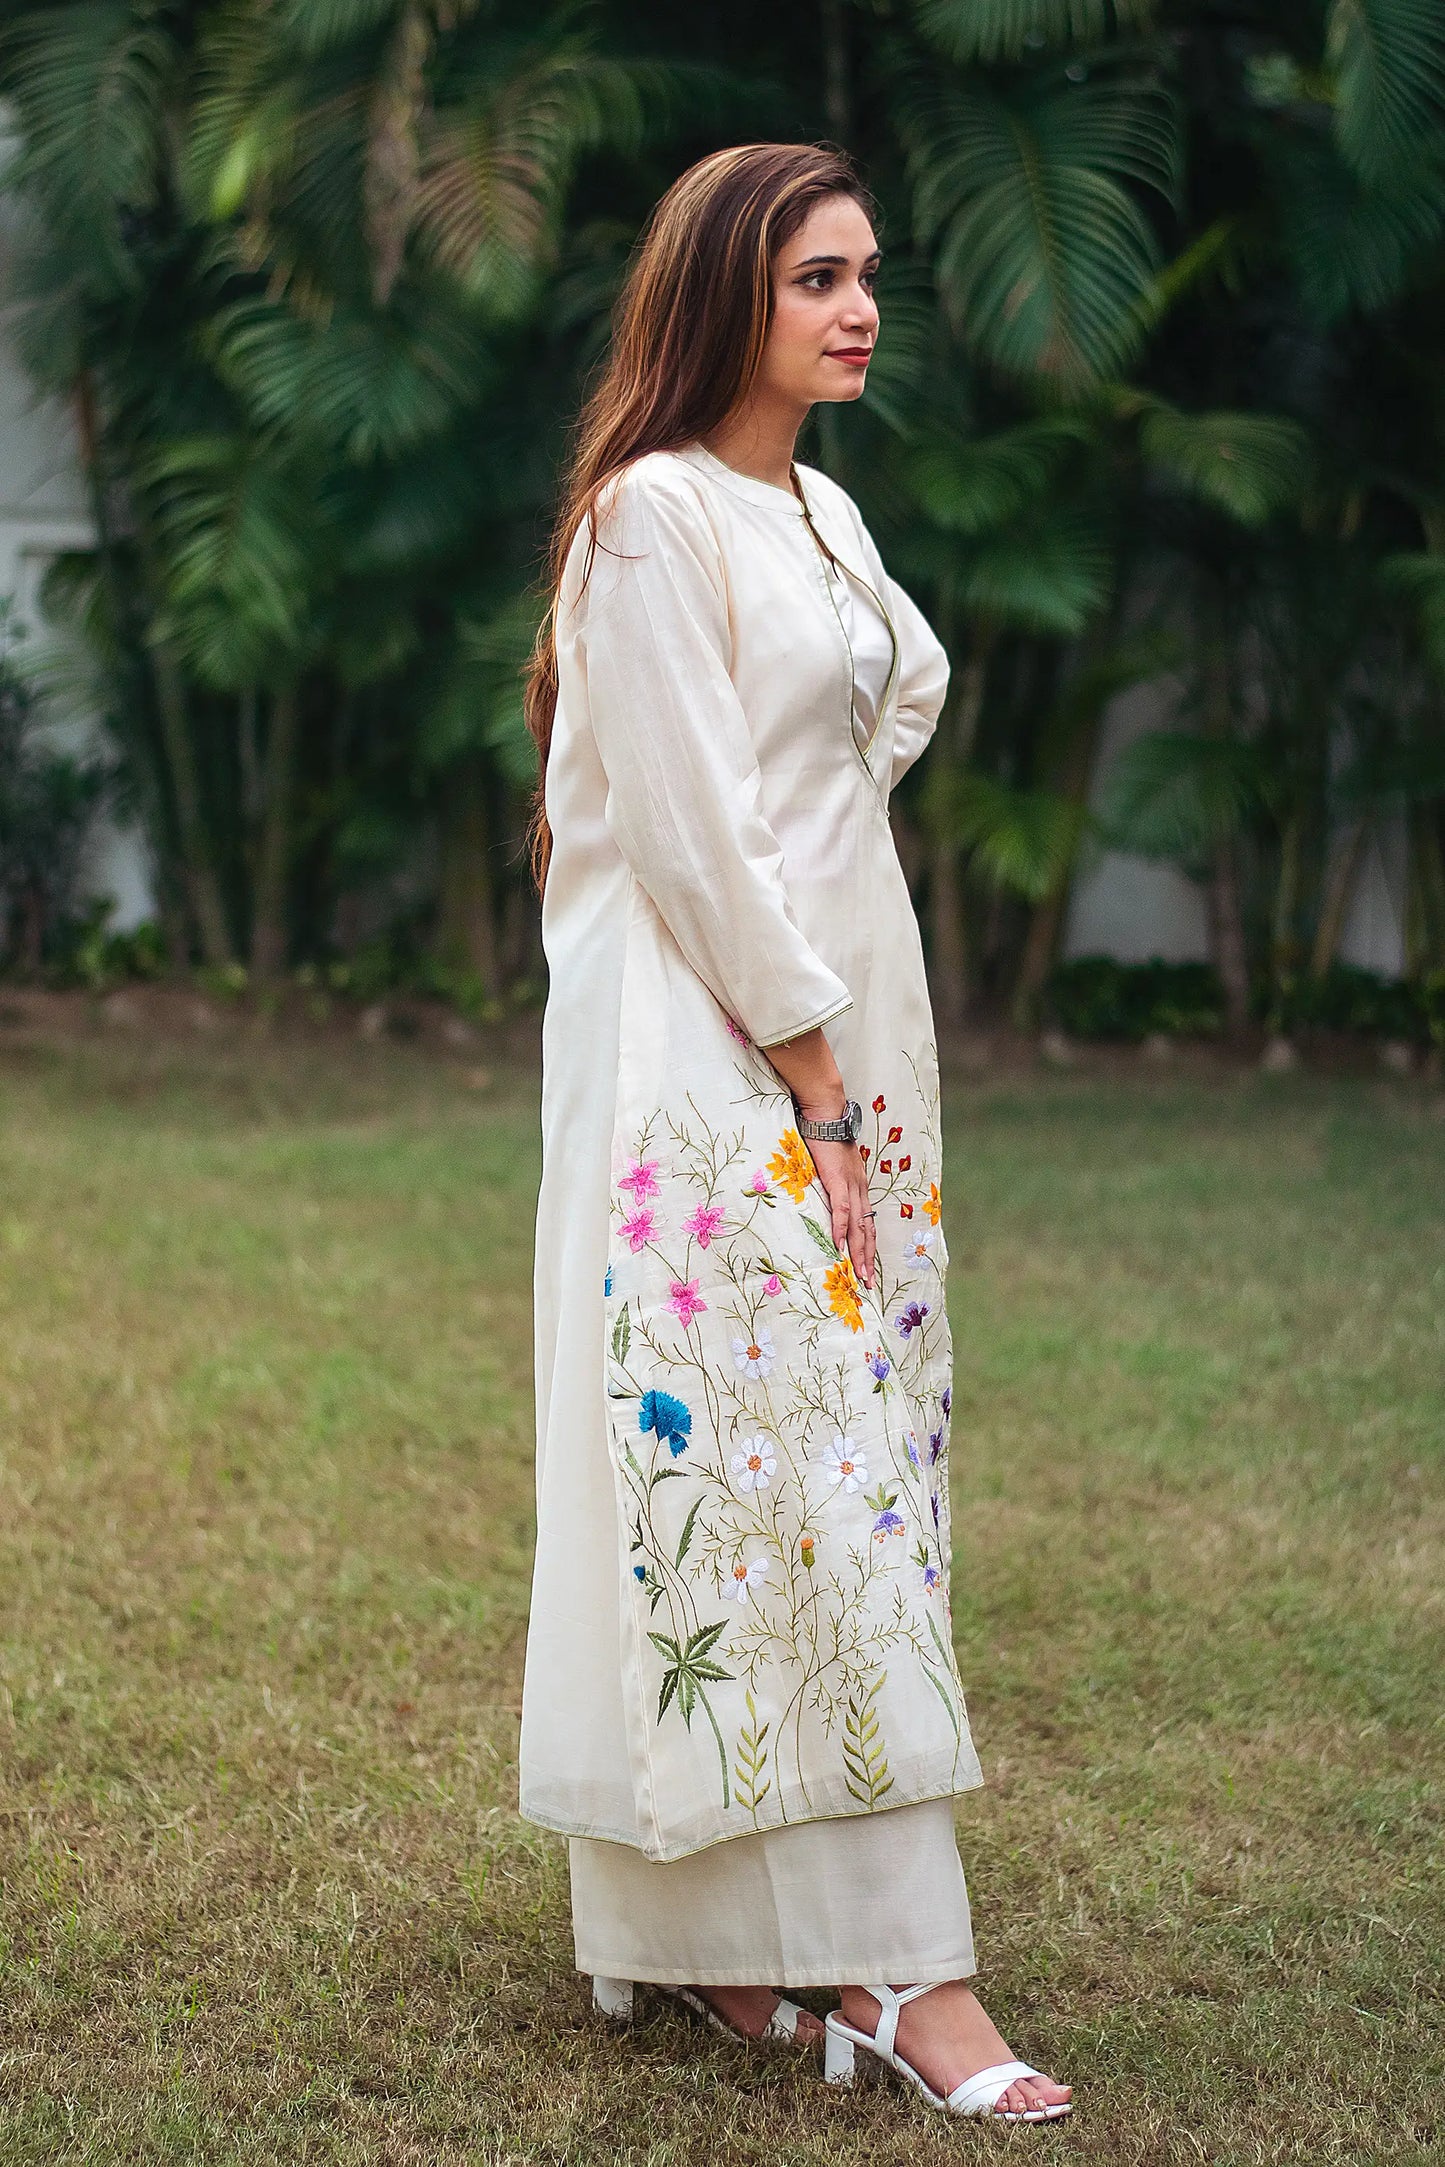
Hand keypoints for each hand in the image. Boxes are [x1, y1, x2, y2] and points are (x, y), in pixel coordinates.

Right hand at [804, 1131, 874, 1290]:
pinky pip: (841, 1210)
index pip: (866, 1222)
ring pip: (858, 1226)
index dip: (868, 1245)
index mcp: (858, 1186)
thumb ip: (831, 1180)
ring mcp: (851, 1185)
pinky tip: (839, 1247)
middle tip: (868, 1283)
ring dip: (859, 1253)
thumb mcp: (831, 1163)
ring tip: (859, 1274)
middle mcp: (860, 1189)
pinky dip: (841, 1230)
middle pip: (867, 1230)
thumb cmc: (825, 1135)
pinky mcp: (838, 1180)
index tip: (867, 1266)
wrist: (826, 1114)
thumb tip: (823, 1191)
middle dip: (868, 1259)